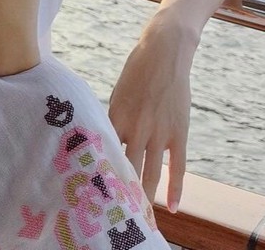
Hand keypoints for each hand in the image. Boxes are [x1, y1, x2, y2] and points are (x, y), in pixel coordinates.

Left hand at [108, 17, 192, 212]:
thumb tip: (105, 137)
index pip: (104, 152)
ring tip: (140, 217)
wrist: (164, 53)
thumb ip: (113, 117)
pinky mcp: (179, 133)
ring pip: (151, 174)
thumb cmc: (137, 70)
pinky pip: (178, 167)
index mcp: (116, 117)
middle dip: (119, 191)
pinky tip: (173, 207)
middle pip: (125, 168)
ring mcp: (159, 133)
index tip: (91, 191)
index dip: (98, 172)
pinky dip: (176, 189)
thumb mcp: (118, 93)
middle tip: (114, 212)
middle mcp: (136, 129)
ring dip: (145, 197)